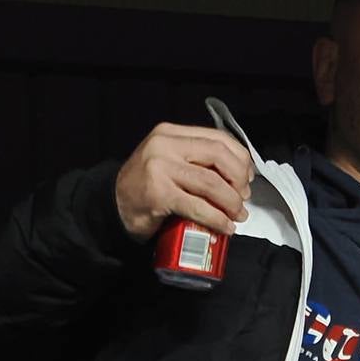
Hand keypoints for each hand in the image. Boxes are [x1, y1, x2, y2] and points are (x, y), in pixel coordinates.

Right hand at [112, 124, 253, 241]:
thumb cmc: (145, 186)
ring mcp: (160, 168)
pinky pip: (198, 206)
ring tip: (238, 215)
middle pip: (218, 156)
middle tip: (244, 197)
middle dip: (239, 179)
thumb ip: (195, 159)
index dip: (240, 158)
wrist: (112, 205)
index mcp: (171, 133)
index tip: (247, 177)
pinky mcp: (159, 194)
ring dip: (231, 202)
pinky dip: (217, 219)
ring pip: (211, 183)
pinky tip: (225, 227)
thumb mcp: (168, 161)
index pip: (217, 138)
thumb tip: (237, 176)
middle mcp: (165, 145)